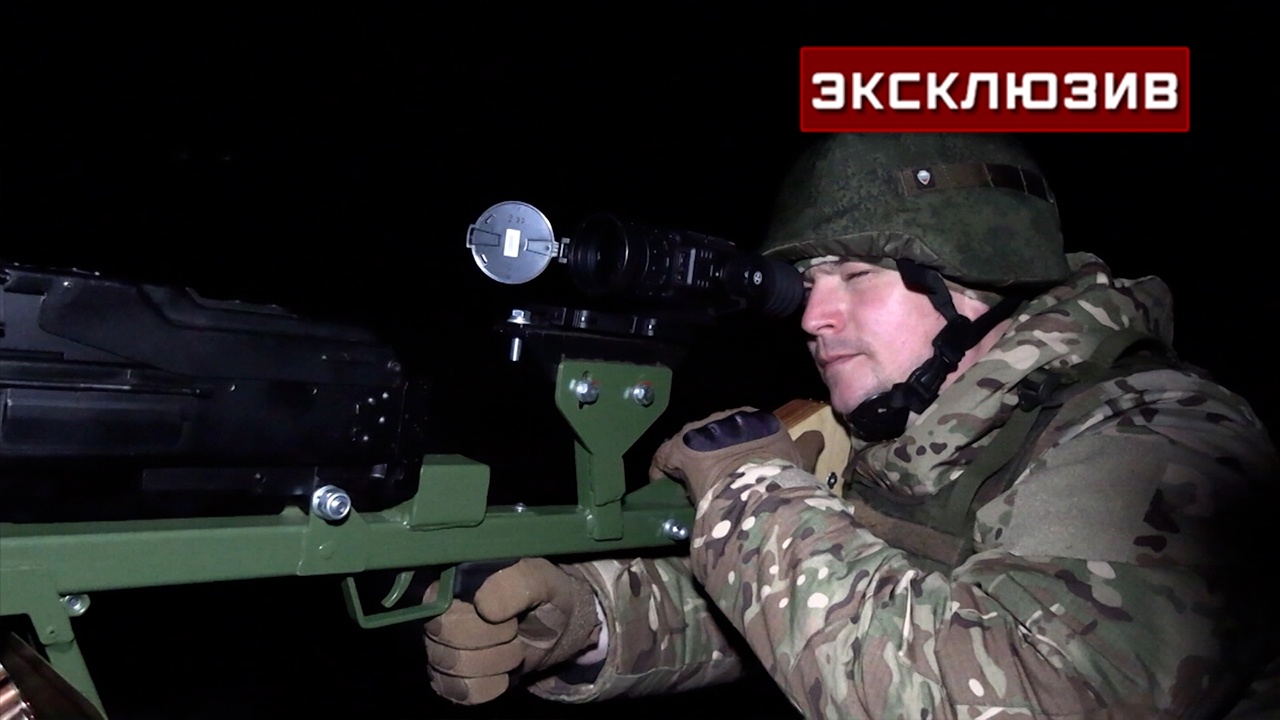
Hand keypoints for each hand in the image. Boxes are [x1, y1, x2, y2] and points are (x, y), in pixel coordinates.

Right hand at [423, 558, 602, 704]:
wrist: (556, 628)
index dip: (481, 621)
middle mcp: (437, 615)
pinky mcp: (447, 679)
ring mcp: (438, 648)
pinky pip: (460, 692)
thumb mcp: (542, 578)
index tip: (510, 616)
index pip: (442, 609)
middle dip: (495, 640)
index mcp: (451, 582)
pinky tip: (503, 672)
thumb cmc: (544, 596)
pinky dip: (491, 685)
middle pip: (447, 642)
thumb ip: (517, 582)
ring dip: (497, 662)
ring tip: (513, 647)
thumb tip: (483, 606)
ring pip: (455, 669)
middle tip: (515, 630)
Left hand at [649, 407, 808, 501]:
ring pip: (690, 444)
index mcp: (756, 417)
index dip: (739, 450)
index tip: (739, 468)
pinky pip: (665, 457)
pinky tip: (663, 485)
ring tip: (693, 484)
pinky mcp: (679, 447)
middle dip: (714, 454)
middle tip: (717, 480)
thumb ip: (808, 445)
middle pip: (714, 435)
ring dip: (690, 462)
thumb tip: (818, 436)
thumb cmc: (782, 475)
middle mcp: (726, 417)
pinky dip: (663, 470)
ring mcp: (700, 430)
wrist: (759, 486)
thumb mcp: (801, 458)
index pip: (743, 429)